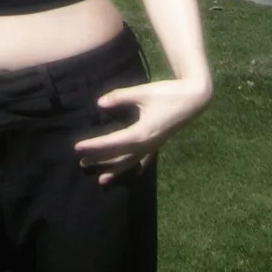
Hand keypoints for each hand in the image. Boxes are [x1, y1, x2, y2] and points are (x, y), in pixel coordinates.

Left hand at [74, 78, 212, 184]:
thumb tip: (99, 104)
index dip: (94, 146)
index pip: (112, 143)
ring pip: (131, 162)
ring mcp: (154, 146)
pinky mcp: (159, 142)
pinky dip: (138, 167)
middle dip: (100, 160)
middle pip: (119, 156)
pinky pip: (146, 159)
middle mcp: (147, 144)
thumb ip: (120, 97)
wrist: (194, 98)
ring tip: (101, 180)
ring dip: (115, 170)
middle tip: (81, 163)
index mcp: (141, 133)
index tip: (78, 148)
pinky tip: (135, 173)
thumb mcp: (142, 92)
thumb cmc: (168, 93)